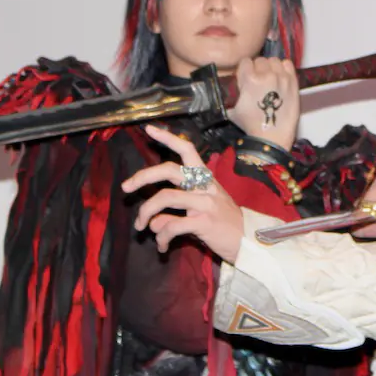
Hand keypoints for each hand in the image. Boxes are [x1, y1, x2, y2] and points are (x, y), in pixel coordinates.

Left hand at [121, 124, 244, 263]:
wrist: (249, 241)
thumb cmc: (225, 224)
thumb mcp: (202, 211)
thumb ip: (177, 212)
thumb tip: (154, 222)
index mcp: (206, 179)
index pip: (187, 151)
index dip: (168, 138)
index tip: (149, 129)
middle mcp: (205, 187)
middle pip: (169, 170)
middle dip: (143, 177)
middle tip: (126, 187)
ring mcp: (205, 204)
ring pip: (165, 198)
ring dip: (145, 212)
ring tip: (141, 226)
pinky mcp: (203, 223)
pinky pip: (171, 226)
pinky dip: (161, 237)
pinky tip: (162, 246)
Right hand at [229, 57, 299, 147]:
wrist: (272, 136)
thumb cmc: (250, 124)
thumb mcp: (232, 108)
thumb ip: (234, 91)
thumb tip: (232, 86)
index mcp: (250, 79)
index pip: (245, 61)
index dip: (244, 69)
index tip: (246, 77)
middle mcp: (267, 74)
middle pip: (260, 60)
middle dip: (257, 68)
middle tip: (258, 80)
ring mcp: (282, 77)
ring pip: (274, 60)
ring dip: (270, 67)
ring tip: (269, 77)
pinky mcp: (293, 82)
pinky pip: (288, 64)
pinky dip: (283, 67)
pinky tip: (280, 76)